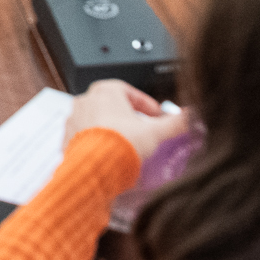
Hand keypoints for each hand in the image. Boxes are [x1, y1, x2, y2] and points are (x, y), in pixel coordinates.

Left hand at [64, 80, 186, 163]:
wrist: (95, 169)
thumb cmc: (120, 145)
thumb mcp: (156, 132)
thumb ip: (175, 123)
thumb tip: (192, 117)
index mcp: (106, 91)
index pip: (130, 91)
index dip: (146, 104)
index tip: (155, 116)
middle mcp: (86, 101)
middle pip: (111, 105)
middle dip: (127, 117)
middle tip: (141, 131)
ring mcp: (74, 119)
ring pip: (96, 120)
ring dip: (111, 130)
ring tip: (126, 145)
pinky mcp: (67, 138)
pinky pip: (84, 137)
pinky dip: (97, 143)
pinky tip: (109, 156)